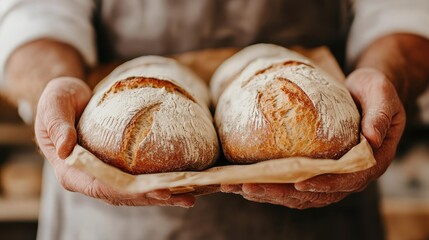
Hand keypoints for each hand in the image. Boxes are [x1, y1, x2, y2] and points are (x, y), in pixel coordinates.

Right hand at [35, 77, 194, 206]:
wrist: (68, 98)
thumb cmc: (58, 100)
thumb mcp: (53, 105)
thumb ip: (57, 125)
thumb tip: (66, 148)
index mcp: (71, 172)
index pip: (102, 187)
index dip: (130, 192)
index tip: (156, 191)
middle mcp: (89, 179)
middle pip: (124, 195)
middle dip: (153, 197)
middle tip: (182, 196)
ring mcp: (104, 176)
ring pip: (134, 192)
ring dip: (161, 196)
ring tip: (189, 198)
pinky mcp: (116, 169)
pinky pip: (138, 180)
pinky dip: (158, 184)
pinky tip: (180, 186)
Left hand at [221, 68, 405, 208]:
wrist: (364, 92)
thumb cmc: (374, 91)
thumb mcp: (382, 95)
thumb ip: (379, 115)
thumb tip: (372, 138)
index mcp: (370, 162)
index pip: (346, 180)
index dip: (324, 184)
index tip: (299, 183)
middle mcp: (347, 175)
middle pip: (314, 194)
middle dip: (281, 192)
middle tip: (250, 187)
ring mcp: (329, 175)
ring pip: (298, 193)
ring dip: (268, 192)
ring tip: (238, 186)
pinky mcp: (313, 169)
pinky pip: (291, 182)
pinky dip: (269, 184)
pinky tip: (245, 181)